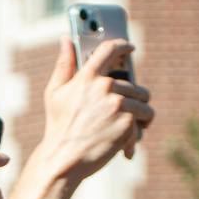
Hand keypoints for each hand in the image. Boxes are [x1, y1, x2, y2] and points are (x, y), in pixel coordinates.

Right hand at [31, 38, 155, 178]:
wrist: (64, 159)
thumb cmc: (58, 126)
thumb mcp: (55, 93)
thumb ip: (64, 64)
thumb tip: (66, 39)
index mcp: (87, 76)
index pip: (110, 49)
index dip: (123, 45)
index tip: (130, 47)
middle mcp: (105, 87)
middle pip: (134, 85)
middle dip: (134, 100)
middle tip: (128, 112)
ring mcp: (118, 104)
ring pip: (144, 104)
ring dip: (141, 116)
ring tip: (132, 127)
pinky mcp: (128, 123)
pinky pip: (142, 124)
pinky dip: (136, 136)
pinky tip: (124, 146)